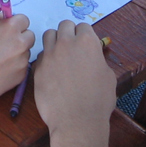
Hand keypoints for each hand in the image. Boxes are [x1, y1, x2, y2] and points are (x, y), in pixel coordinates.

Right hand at [0, 10, 33, 110]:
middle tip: (1, 43)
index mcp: (8, 29)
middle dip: (18, 36)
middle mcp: (19, 44)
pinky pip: (23, 65)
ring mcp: (22, 61)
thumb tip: (2, 16)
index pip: (23, 19)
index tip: (5, 29)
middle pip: (29, 35)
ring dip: (17, 52)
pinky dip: (14, 66)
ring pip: (26, 51)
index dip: (13, 23)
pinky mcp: (21, 76)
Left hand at [34, 21, 115, 142]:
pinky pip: (41, 55)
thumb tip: (93, 57)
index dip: (85, 35)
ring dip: (55, 41)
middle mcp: (67, 43)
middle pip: (64, 26)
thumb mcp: (108, 76)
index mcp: (87, 42)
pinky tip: (52, 71)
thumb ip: (98, 60)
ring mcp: (50, 55)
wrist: (76, 121)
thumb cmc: (98, 101)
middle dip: (69, 33)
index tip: (85, 44)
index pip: (83, 26)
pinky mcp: (38, 67)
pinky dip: (46, 58)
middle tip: (72, 47)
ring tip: (60, 54)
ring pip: (48, 35)